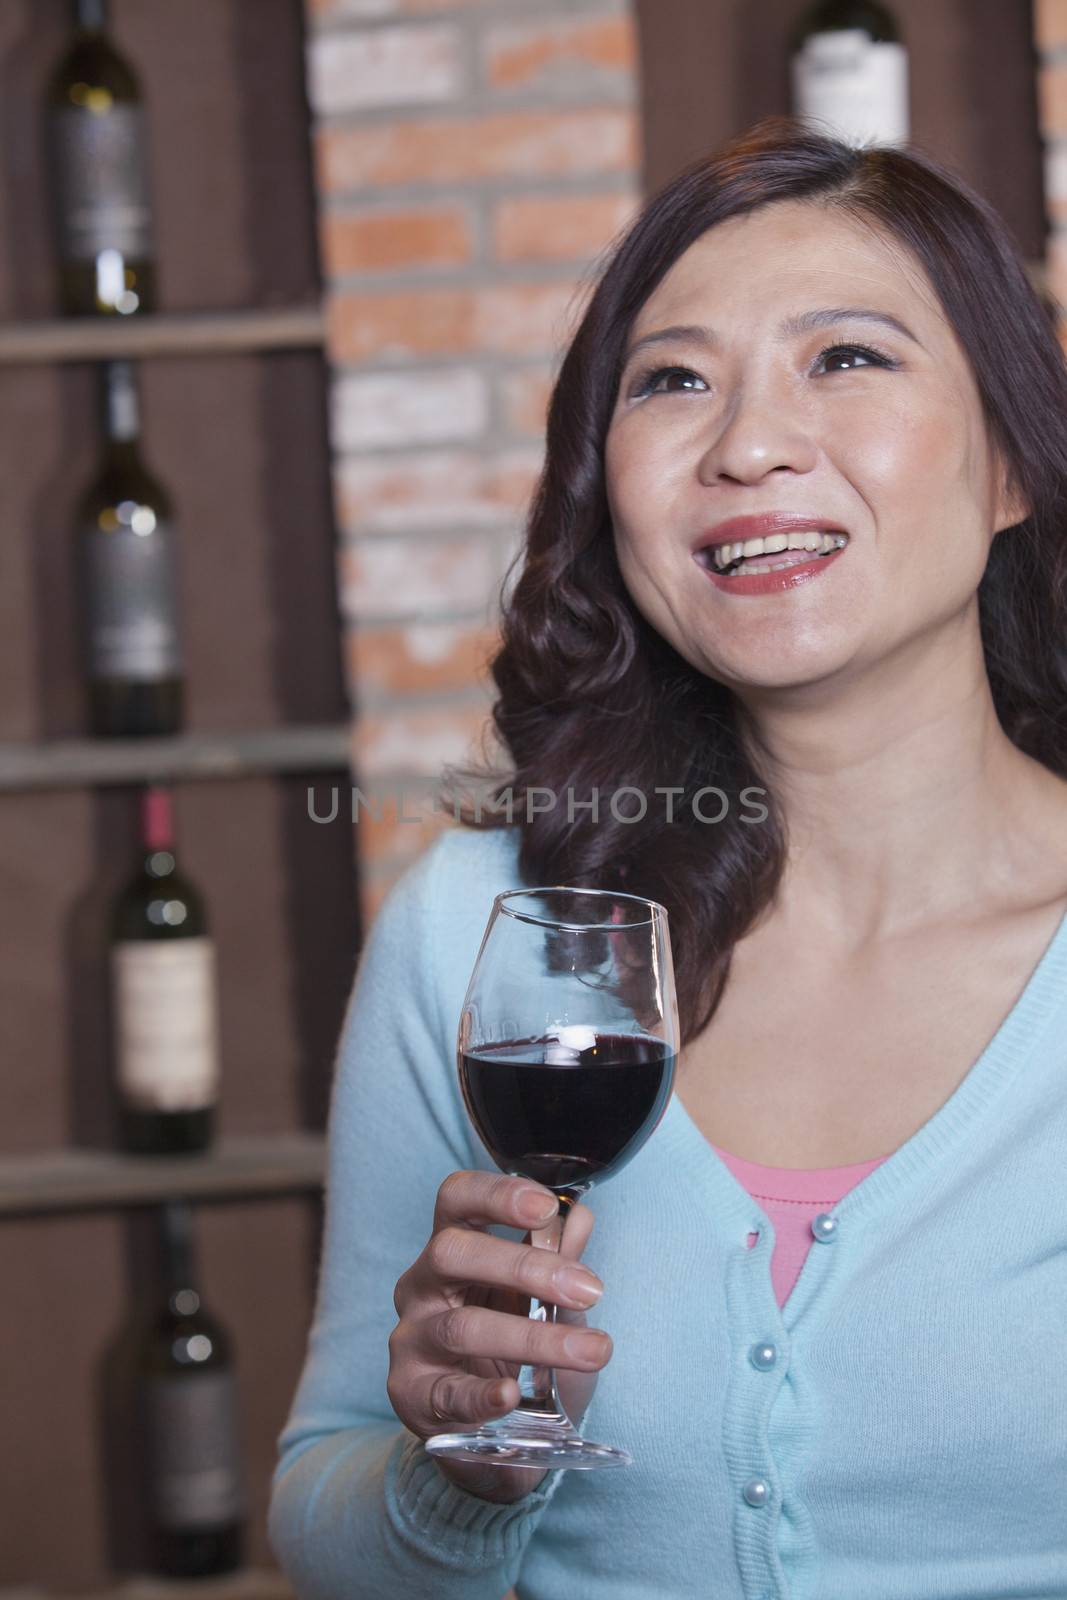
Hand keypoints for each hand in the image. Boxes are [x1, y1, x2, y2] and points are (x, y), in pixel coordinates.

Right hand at [388, 1170, 609, 1502]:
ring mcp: (411, 1339)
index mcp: (451, 1247)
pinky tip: (512, 1394)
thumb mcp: (542, 1300)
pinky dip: (481, 1393)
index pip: (456, 1199)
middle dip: (524, 1266)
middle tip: (588, 1289)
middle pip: (452, 1253)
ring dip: (534, 1338)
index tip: (545, 1205)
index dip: (496, 1194)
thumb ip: (559, 1259)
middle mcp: (421, 1285)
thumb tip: (579, 1215)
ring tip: (591, 1351)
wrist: (491, 1434)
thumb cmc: (513, 1346)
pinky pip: (445, 1392)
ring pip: (461, 1326)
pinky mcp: (411, 1394)